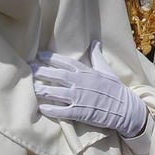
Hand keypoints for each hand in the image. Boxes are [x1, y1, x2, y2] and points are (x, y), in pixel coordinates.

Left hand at [32, 49, 146, 136]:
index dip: (51, 58)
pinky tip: (40, 107)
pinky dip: (50, 109)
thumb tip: (94, 42)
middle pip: (57, 75)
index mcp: (87, 72)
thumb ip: (97, 57)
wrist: (125, 109)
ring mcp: (79, 98)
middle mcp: (81, 83)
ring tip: (30, 87)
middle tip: (29, 69)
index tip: (39, 55)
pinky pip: (61, 110)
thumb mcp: (107, 70)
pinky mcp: (79, 112)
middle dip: (41, 71)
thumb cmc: (115, 89)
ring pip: (55, 92)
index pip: (66, 62)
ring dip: (41, 90)